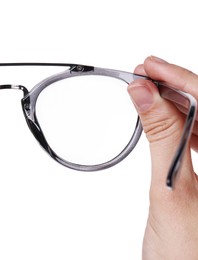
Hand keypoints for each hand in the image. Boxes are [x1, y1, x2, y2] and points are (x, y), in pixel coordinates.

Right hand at [128, 56, 197, 258]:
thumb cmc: (185, 250)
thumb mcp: (170, 187)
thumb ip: (161, 135)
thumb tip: (144, 94)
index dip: (182, 80)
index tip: (151, 67)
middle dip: (176, 87)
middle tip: (142, 75)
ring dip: (174, 103)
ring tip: (145, 90)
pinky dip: (176, 124)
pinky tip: (159, 116)